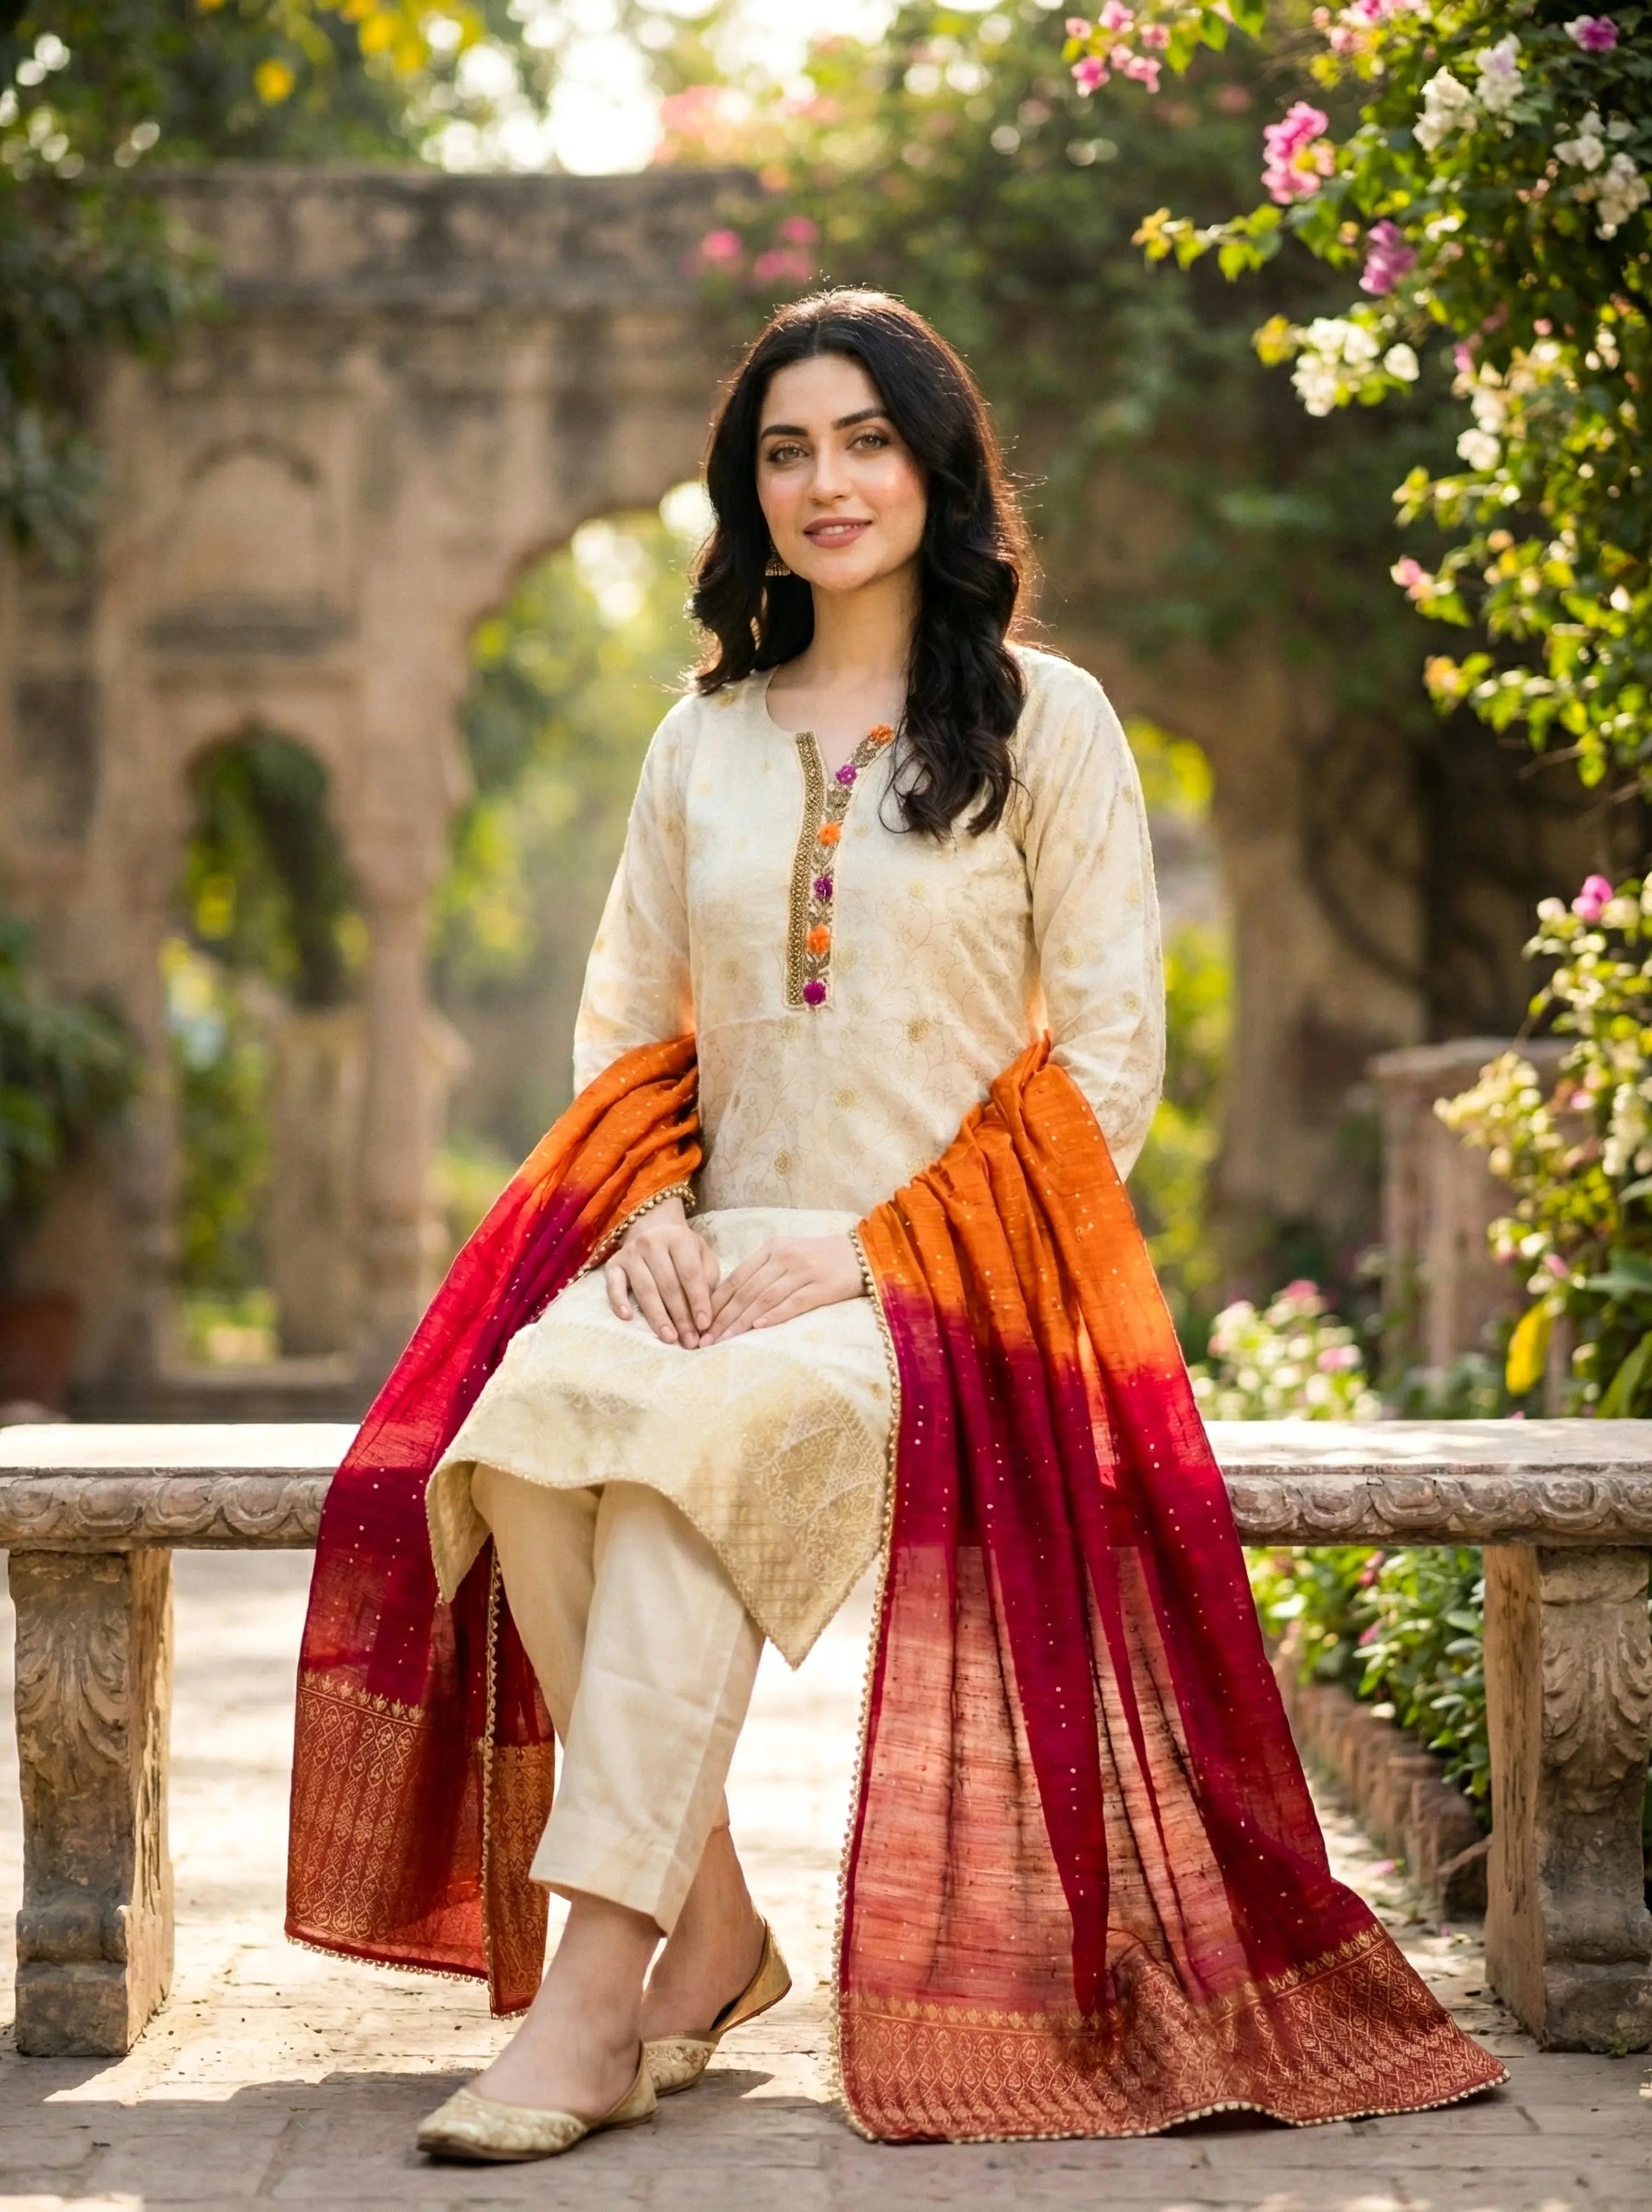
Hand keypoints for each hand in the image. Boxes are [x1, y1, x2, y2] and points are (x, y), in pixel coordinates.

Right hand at [605, 1197, 719, 1346]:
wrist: (653, 1229)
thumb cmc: (684, 1251)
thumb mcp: (703, 1256)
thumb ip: (708, 1280)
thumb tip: (705, 1314)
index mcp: (678, 1238)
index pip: (690, 1274)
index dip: (698, 1301)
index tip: (704, 1325)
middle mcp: (652, 1242)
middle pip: (668, 1285)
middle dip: (681, 1316)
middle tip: (689, 1340)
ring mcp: (630, 1253)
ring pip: (645, 1289)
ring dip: (658, 1317)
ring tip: (669, 1338)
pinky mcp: (613, 1264)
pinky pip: (614, 1285)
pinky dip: (619, 1301)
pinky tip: (627, 1317)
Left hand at [701, 1234, 863, 1345]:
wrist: (863, 1253)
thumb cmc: (822, 1258)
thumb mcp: (790, 1255)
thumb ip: (764, 1271)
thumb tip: (734, 1300)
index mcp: (771, 1249)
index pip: (736, 1277)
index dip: (716, 1302)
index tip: (700, 1322)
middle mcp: (783, 1257)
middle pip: (746, 1291)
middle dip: (722, 1317)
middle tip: (705, 1339)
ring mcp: (803, 1271)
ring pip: (763, 1299)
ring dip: (741, 1322)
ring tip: (724, 1340)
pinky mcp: (821, 1286)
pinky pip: (793, 1303)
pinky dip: (773, 1316)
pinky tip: (758, 1328)